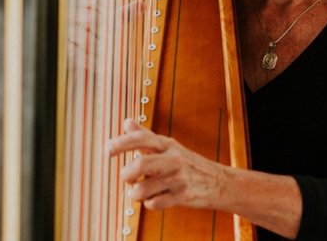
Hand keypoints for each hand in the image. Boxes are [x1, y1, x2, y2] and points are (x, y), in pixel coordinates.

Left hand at [107, 119, 227, 210]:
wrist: (218, 181)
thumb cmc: (187, 163)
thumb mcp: (169, 146)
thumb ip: (145, 135)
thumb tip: (126, 122)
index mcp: (166, 144)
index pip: (141, 138)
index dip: (121, 143)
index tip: (107, 150)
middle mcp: (172, 159)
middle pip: (140, 164)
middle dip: (127, 174)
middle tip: (126, 177)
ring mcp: (178, 178)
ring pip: (144, 188)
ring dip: (135, 193)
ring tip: (138, 191)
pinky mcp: (182, 196)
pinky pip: (154, 203)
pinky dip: (149, 203)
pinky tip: (154, 198)